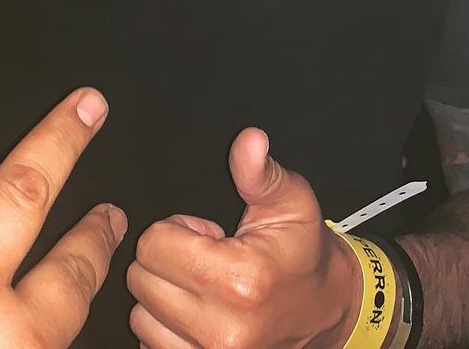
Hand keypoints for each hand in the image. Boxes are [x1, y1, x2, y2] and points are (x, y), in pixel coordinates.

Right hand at [0, 87, 125, 348]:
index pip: (22, 192)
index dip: (59, 140)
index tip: (90, 105)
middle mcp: (10, 336)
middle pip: (74, 268)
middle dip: (98, 235)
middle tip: (116, 215)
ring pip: (70, 331)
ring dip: (78, 302)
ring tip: (90, 271)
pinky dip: (46, 347)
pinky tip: (31, 338)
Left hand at [127, 127, 359, 348]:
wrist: (327, 309)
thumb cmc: (303, 252)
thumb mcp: (289, 201)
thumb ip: (258, 172)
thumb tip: (249, 140)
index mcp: (240, 281)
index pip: (153, 245)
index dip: (176, 229)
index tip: (206, 233)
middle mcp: (224, 330)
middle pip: (140, 279)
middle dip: (164, 260)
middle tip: (203, 258)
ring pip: (140, 315)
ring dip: (161, 296)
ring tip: (200, 286)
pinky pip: (149, 343)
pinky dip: (163, 326)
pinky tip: (193, 312)